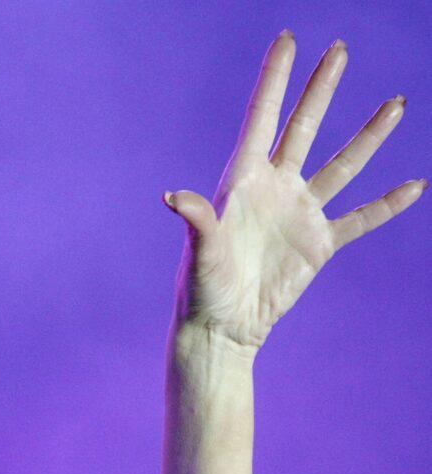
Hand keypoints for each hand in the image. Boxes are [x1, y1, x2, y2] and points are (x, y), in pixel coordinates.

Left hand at [164, 31, 423, 354]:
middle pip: (304, 127)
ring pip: (342, 165)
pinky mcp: (320, 243)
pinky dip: (387, 205)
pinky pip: (361, 218)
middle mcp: (275, 188)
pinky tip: (414, 186)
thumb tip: (173, 198)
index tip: (288, 40)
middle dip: (321, 89)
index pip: (263, 118)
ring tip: (396, 104)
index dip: (275, 79)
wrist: (224, 327)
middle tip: (338, 49)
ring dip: (369, 136)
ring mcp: (300, 213)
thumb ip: (197, 220)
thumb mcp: (200, 250)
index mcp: (242, 181)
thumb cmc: (202, 288)